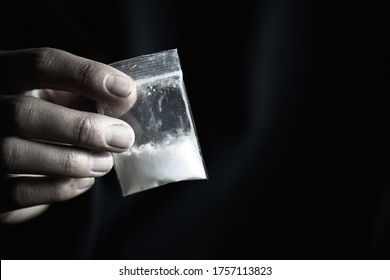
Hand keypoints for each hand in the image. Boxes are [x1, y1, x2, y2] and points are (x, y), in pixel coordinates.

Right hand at [0, 48, 135, 222]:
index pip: (41, 64)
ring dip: (72, 162)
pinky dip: (59, 188)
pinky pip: (17, 192)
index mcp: (4, 74)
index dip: (86, 75)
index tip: (126, 90)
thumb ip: (90, 96)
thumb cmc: (44, 120)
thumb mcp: (62, 99)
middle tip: (123, 138)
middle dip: (81, 128)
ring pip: (14, 153)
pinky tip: (83, 181)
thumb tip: (126, 97)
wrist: (10, 157)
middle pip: (23, 113)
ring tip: (105, 163)